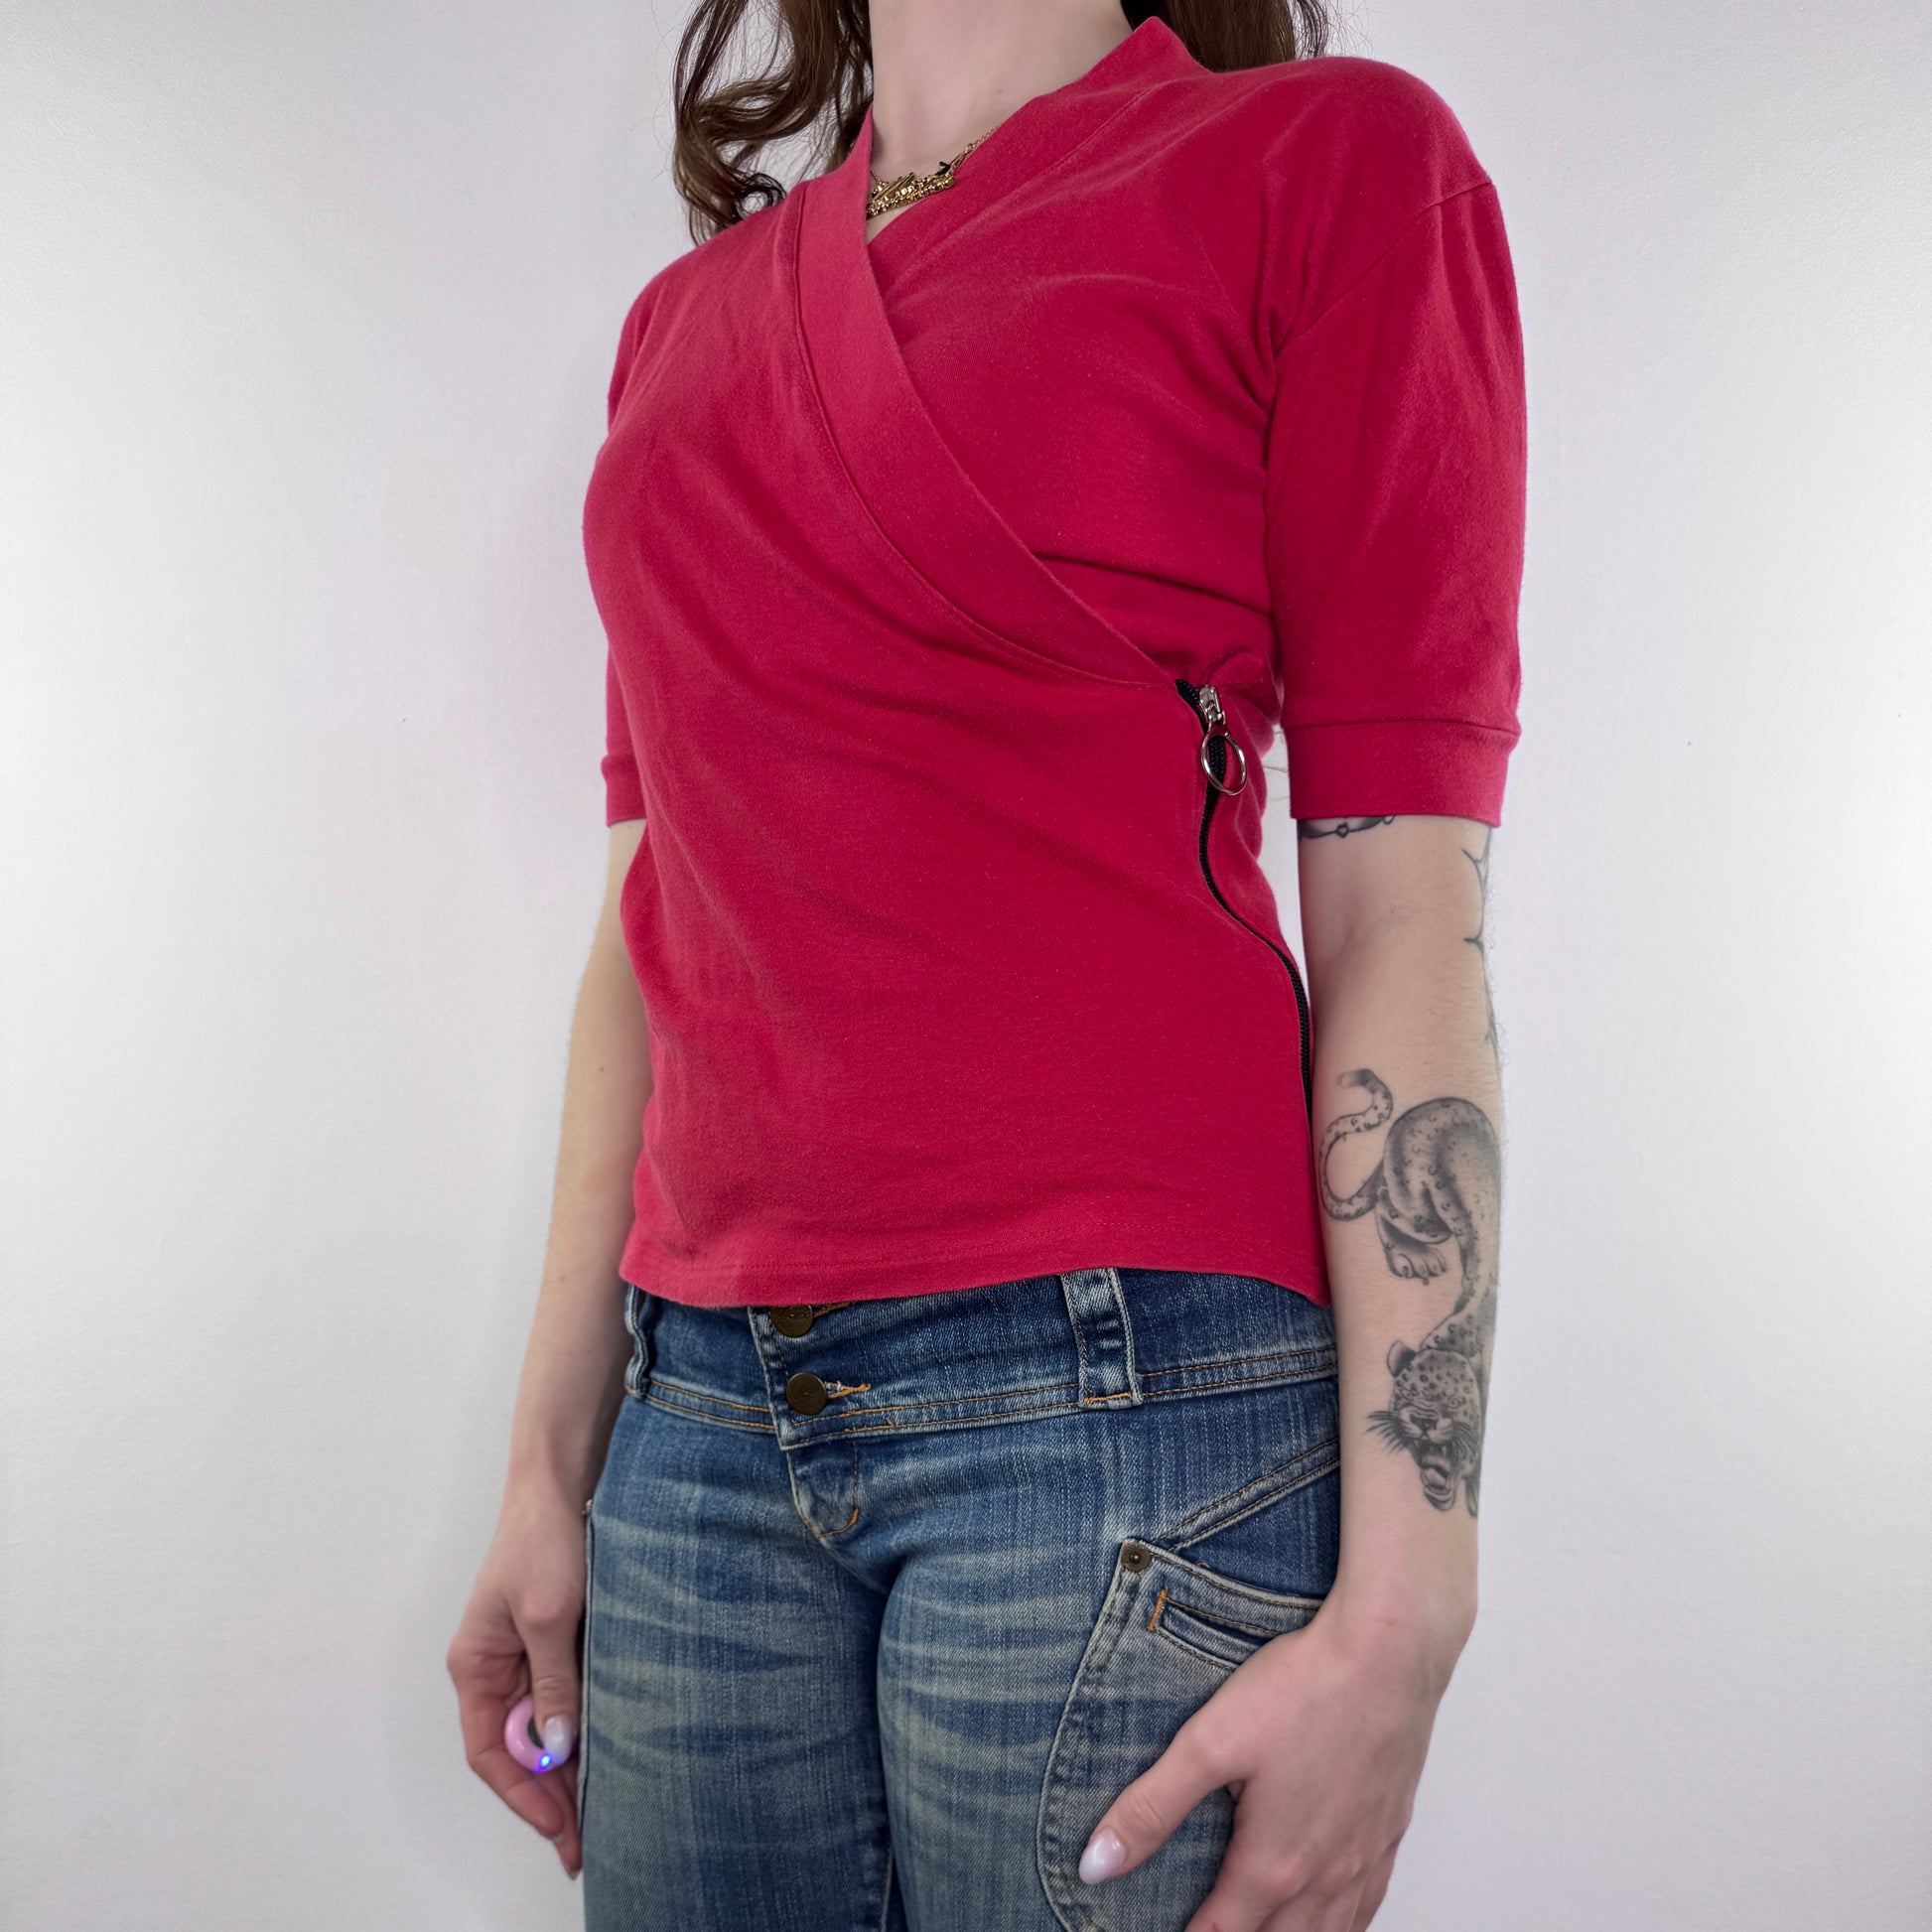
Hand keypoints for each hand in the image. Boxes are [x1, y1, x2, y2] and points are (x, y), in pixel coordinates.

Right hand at [446, 1479, 589, 1877]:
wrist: (560, 1484)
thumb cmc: (541, 1541)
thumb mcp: (548, 1617)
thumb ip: (554, 1684)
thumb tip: (558, 1748)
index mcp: (475, 1666)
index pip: (490, 1752)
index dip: (522, 1794)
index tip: (558, 1826)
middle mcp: (495, 1668)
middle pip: (518, 1747)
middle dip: (548, 1793)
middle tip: (585, 1837)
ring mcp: (525, 1655)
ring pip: (544, 1726)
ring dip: (568, 1764)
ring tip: (602, 1806)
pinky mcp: (555, 1640)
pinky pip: (564, 1696)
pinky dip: (582, 1724)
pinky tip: (610, 1747)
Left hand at [1077, 1592, 1468, 1930]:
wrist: (1390, 1654)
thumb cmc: (1303, 1689)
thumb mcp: (1209, 1742)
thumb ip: (1151, 1808)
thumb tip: (1096, 1866)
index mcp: (1274, 1863)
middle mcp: (1326, 1876)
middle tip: (1205, 1924)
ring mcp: (1364, 1859)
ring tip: (1256, 1925)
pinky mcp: (1389, 1833)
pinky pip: (1366, 1910)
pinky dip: (1339, 1925)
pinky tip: (1326, 1914)